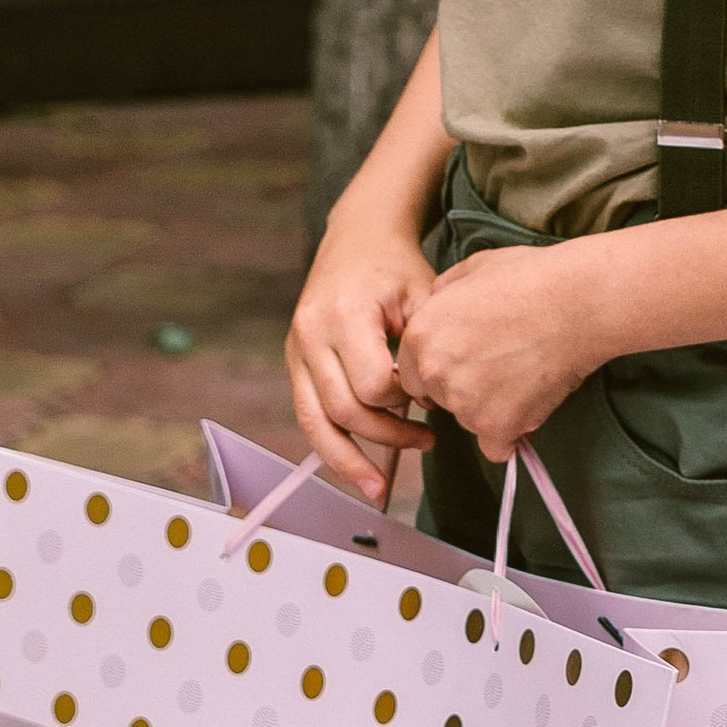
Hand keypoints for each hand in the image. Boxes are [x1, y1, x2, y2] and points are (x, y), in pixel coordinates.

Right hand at [287, 221, 437, 503]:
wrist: (358, 237)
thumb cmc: (397, 267)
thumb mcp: (423, 294)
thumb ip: (425, 348)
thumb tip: (428, 403)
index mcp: (344, 314)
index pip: (372, 384)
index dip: (404, 400)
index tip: (431, 396)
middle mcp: (310, 335)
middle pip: (342, 409)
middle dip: (385, 435)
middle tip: (427, 442)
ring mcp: (296, 350)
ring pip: (315, 422)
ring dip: (349, 460)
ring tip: (379, 489)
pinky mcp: (294, 362)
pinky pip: (309, 415)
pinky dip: (332, 446)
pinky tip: (357, 470)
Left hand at [394, 242, 605, 462]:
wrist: (577, 302)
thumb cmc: (531, 278)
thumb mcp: (472, 268)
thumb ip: (443, 294)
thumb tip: (440, 304)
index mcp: (421, 334)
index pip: (411, 372)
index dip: (440, 368)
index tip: (465, 364)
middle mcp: (434, 371)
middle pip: (438, 398)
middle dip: (462, 389)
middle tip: (498, 368)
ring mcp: (464, 402)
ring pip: (468, 421)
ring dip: (490, 410)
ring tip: (523, 378)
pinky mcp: (497, 425)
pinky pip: (496, 447)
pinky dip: (512, 435)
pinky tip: (528, 409)